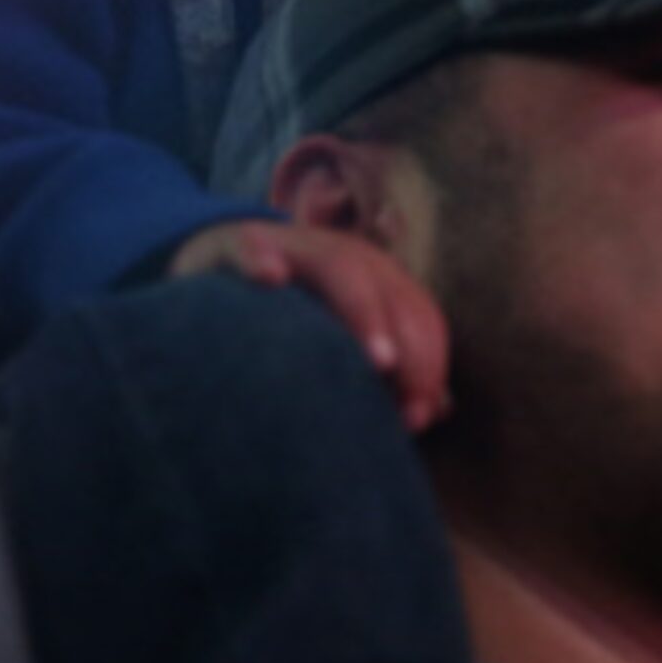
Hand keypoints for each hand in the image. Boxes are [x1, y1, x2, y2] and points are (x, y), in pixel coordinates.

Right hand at [168, 221, 449, 429]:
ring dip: (363, 311)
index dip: (428, 365)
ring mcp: (294, 247)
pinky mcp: (241, 243)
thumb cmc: (292, 314)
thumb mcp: (343, 338)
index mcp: (376, 279)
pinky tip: (269, 278)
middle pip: (389, 293)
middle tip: (407, 408)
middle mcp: (344, 256)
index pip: (419, 316)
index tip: (420, 419)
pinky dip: (262, 260)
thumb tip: (439, 408)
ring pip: (338, 267)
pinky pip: (252, 247)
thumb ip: (389, 369)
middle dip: (408, 348)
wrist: (222, 258)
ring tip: (380, 360)